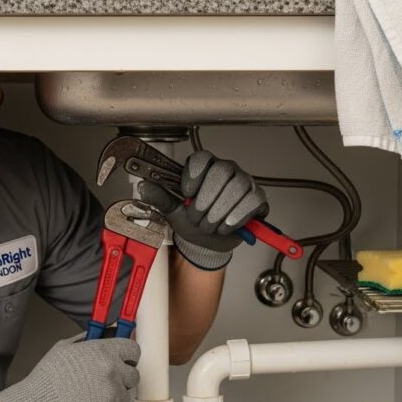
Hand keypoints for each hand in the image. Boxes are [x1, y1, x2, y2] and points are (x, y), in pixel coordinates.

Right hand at [0, 334, 139, 401]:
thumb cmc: (46, 380)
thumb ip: (88, 340)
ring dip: (112, 399)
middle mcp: (112, 372)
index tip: (123, 360)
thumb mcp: (65, 348)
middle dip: (120, 379)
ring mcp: (113, 395)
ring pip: (124, 397)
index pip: (133, 349)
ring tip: (88, 400)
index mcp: (103, 351)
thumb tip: (105, 333)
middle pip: (132, 375)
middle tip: (101, 383)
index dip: (127, 356)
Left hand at [138, 150, 268, 269]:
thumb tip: (144, 186)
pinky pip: (252, 201)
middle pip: (221, 171)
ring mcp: (244, 182)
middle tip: (197, 217)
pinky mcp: (257, 198)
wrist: (207, 243)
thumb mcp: (173, 211)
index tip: (186, 195)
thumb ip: (160, 197)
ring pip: (237, 187)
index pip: (202, 158)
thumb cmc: (193, 222)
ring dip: (219, 212)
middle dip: (206, 200)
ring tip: (210, 226)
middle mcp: (226, 169)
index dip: (193, 176)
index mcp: (204, 167)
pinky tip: (226, 226)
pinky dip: (237, 216)